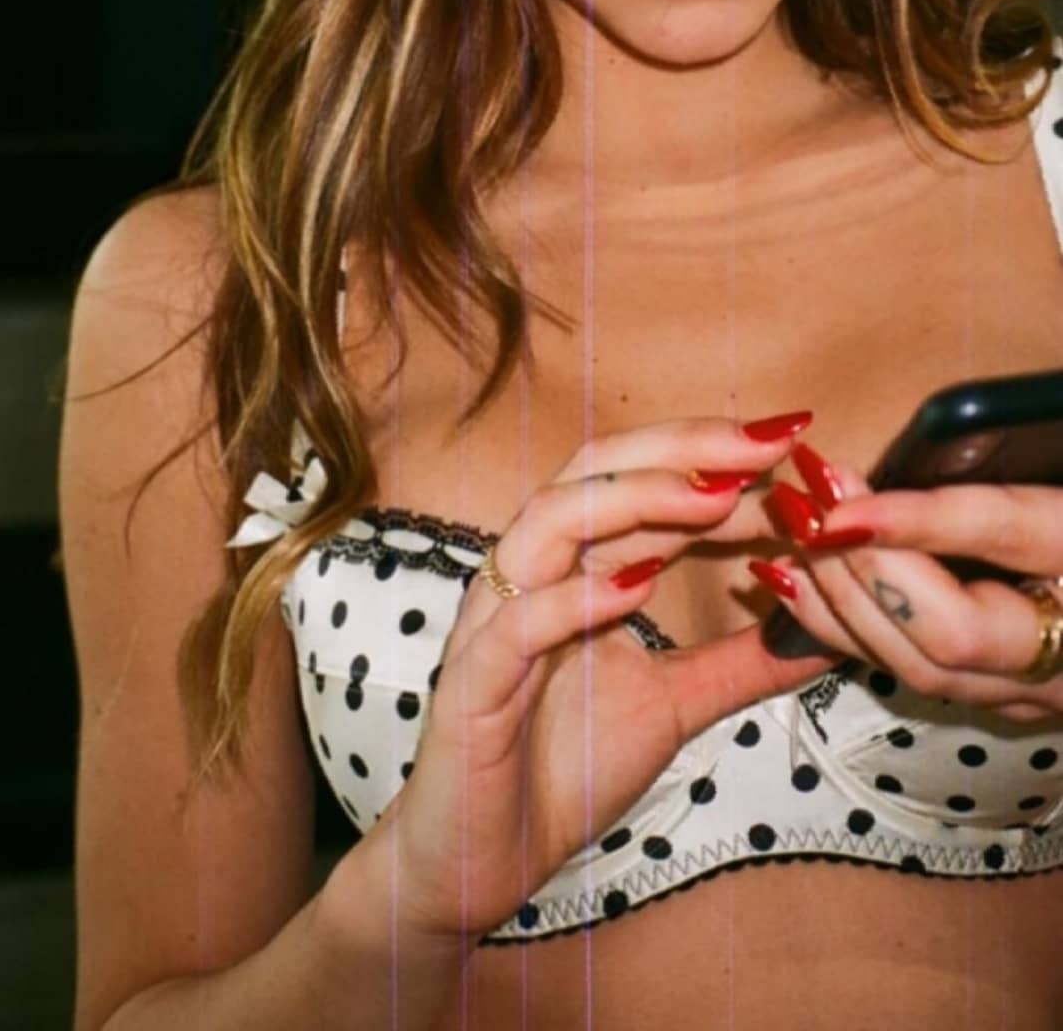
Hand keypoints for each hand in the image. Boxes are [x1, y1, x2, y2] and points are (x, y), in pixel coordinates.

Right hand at [366, 413, 830, 944]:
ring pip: (550, 519)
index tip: (798, 451)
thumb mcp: (676, 705)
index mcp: (576, 563)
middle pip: (597, 468)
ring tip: (714, 498)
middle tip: (769, 442)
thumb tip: (828, 630)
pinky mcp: (471, 682)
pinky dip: (574, 598)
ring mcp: (496, 618)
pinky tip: (636, 585)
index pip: (645, 481)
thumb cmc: (564, 768)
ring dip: (635, 498)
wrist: (484, 859)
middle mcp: (533, 570)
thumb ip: (742, 661)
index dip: (719, 461)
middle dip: (685, 447)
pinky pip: (517, 623)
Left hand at [756, 442, 1062, 722]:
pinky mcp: (1008, 698)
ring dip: (839, 600)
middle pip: (950, 631)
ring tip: (788, 530)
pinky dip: (846, 628)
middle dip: (860, 566)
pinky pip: (913, 676)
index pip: (1006, 536)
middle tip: (800, 496)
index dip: (916, 517)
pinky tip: (796, 583)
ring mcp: (1040, 688)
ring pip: (922, 669)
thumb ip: (1020, 453)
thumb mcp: (1061, 456)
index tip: (840, 491)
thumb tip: (940, 430)